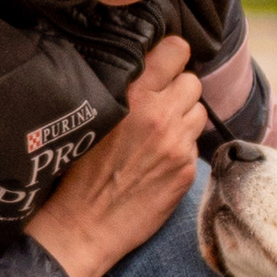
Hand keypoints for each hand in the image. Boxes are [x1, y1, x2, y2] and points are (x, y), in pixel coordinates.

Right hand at [26, 36, 206, 276]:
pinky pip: (195, 145)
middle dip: (178, 92)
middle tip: (158, 107)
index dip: (171, 58)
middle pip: (193, 81)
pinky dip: (182, 150)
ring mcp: (177, 144)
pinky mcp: (186, 170)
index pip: (177, 50)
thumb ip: (123, 90)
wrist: (83, 225)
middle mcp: (160, 115)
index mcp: (133, 95)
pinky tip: (158, 163)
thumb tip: (146, 70)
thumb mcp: (91, 117)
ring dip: (185, 119)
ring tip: (160, 135)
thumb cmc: (77, 172)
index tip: (164, 68)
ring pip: (200, 112)